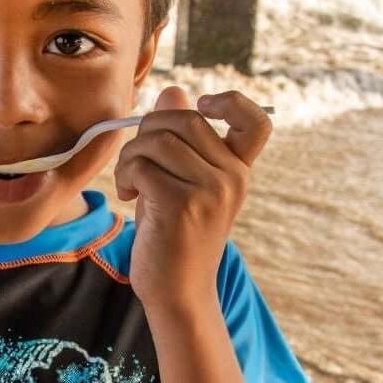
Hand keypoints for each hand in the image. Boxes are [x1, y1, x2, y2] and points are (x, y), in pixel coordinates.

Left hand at [115, 87, 270, 314]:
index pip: (257, 121)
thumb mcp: (181, 181)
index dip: (231, 102)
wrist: (177, 292)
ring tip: (129, 181)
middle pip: (185, 120)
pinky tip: (128, 195)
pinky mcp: (182, 204)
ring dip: (130, 156)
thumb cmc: (175, 235)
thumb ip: (179, 138)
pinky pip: (142, 164)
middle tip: (137, 160)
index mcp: (239, 170)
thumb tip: (173, 91)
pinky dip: (126, 175)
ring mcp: (211, 191)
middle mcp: (232, 178)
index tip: (200, 109)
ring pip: (157, 140)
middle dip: (148, 131)